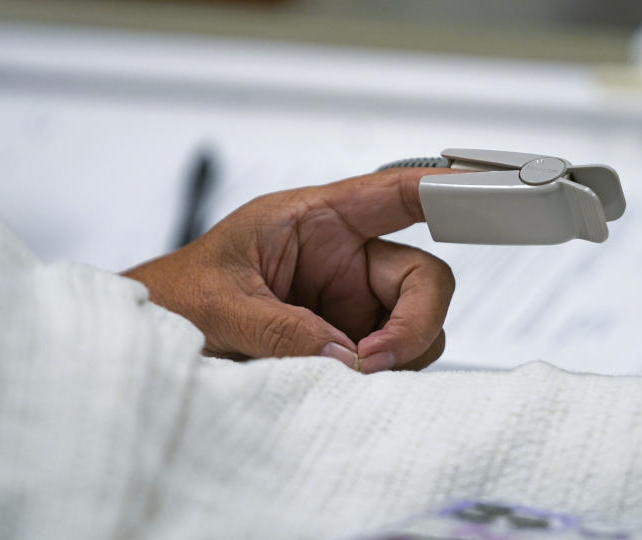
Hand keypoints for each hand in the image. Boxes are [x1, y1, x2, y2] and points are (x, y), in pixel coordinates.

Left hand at [123, 168, 459, 372]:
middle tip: (372, 359)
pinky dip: (382, 380)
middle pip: (424, 280)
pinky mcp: (348, 344)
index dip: (447, 191)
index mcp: (315, 221)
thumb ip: (282, 329)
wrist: (152, 337)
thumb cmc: (177, 295)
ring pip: (418, 328)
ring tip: (341, 377)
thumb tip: (346, 359)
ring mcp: (352, 305)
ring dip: (395, 357)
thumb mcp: (220, 304)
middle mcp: (345, 260)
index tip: (489, 193)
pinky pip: (393, 361)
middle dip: (415, 322)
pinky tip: (340, 387)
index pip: (395, 195)